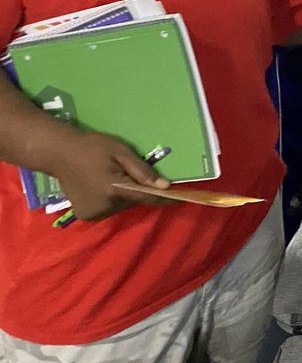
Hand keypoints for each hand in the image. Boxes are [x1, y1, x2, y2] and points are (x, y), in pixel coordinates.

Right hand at [50, 131, 172, 220]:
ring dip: (121, 195)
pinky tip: (99, 186)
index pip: (146, 197)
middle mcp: (104, 206)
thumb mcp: (121, 152)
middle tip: (124, 171)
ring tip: (109, 177)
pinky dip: (109, 200)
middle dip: (134, 188)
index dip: (165, 199)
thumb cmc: (93, 147)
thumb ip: (142, 171)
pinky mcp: (85, 215)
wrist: (59, 153)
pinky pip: (108, 209)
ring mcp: (93, 213)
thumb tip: (164, 186)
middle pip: (132, 200)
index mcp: (114, 188)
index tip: (181, 199)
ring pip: (120, 205)